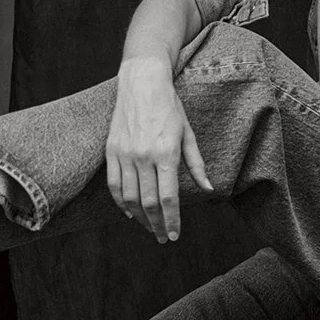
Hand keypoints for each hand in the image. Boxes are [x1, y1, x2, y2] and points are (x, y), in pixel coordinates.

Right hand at [105, 55, 212, 241]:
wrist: (141, 82)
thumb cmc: (169, 107)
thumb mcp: (188, 134)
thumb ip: (196, 165)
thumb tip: (208, 189)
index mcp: (166, 153)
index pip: (168, 198)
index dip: (172, 221)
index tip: (174, 235)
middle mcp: (143, 157)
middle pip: (149, 202)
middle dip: (157, 225)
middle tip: (163, 238)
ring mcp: (124, 154)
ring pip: (129, 197)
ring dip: (140, 217)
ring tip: (149, 227)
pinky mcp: (111, 151)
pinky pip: (113, 184)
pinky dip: (120, 202)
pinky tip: (130, 212)